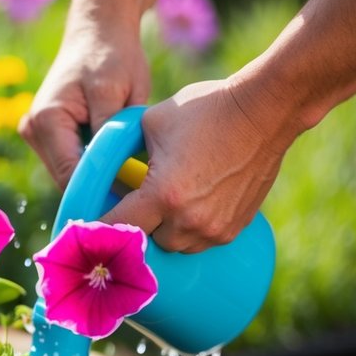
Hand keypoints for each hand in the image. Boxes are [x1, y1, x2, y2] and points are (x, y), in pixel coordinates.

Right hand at [19, 20, 150, 189]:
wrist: (99, 31)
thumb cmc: (112, 56)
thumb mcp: (116, 94)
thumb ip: (109, 139)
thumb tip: (114, 183)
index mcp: (46, 120)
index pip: (68, 174)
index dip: (96, 195)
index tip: (128, 212)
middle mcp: (33, 130)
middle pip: (66, 178)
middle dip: (98, 189)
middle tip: (137, 204)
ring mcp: (37, 133)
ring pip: (69, 174)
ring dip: (96, 179)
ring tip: (131, 185)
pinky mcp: (48, 135)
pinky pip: (72, 162)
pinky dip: (93, 167)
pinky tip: (119, 168)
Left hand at [103, 78, 293, 252]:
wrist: (266, 111)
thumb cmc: (207, 110)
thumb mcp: (150, 122)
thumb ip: (126, 150)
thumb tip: (110, 167)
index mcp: (162, 195)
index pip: (117, 227)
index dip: (99, 230)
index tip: (88, 231)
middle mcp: (188, 220)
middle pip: (147, 241)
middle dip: (138, 226)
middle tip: (135, 205)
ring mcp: (214, 229)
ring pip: (174, 245)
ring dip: (164, 230)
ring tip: (167, 202)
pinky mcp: (234, 229)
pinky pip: (200, 241)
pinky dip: (190, 229)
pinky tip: (191, 204)